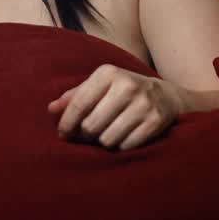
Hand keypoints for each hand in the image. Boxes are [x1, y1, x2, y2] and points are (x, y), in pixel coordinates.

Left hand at [47, 65, 181, 150]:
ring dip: (104, 141)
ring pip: (107, 139)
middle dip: (87, 134)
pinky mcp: (155, 121)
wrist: (167, 96)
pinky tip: (125, 136)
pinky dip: (122, 146)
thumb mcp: (100, 86)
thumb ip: (75, 96)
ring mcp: (143, 104)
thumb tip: (51, 109)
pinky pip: (126, 146)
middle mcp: (127, 85)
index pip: (78, 104)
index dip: (66, 123)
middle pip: (91, 126)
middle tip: (90, 133)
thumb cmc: (123, 92)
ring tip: (109, 132)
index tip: (63, 134)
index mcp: (108, 73)